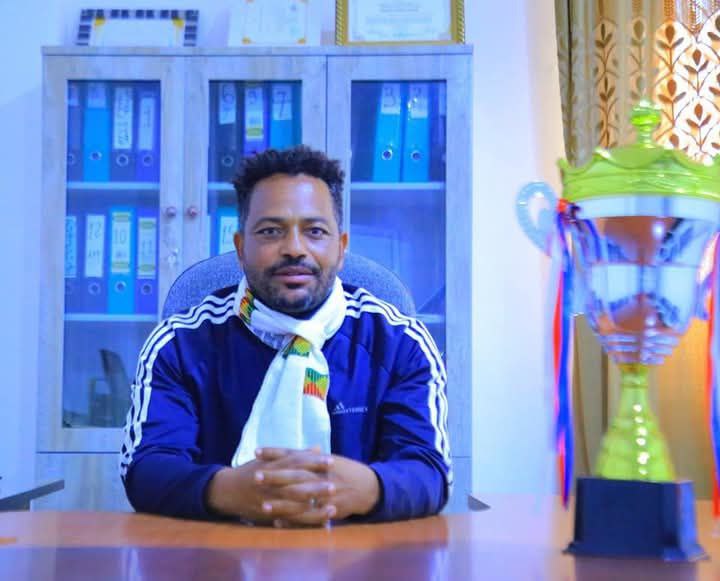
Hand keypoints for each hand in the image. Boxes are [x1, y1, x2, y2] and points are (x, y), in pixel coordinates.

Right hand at [205, 448, 334, 524]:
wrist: (227, 490)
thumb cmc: (252, 471)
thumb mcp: (270, 459)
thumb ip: (295, 454)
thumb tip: (318, 447)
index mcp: (272, 465)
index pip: (295, 462)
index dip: (313, 462)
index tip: (331, 461)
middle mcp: (271, 483)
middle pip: (296, 484)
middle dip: (316, 486)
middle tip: (334, 486)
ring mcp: (268, 500)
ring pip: (293, 505)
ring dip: (314, 508)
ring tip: (332, 508)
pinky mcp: (267, 515)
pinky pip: (288, 520)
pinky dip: (304, 523)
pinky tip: (319, 524)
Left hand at [255, 449, 380, 524]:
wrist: (370, 488)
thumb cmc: (346, 472)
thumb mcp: (330, 460)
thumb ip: (308, 457)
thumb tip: (288, 452)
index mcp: (321, 460)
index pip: (295, 453)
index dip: (276, 452)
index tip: (256, 451)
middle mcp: (323, 475)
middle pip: (296, 475)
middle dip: (275, 476)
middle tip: (255, 476)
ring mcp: (327, 493)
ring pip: (302, 499)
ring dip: (282, 503)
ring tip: (263, 505)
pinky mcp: (331, 509)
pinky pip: (310, 517)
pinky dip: (294, 520)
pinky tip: (278, 522)